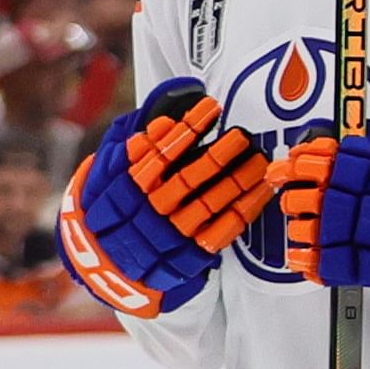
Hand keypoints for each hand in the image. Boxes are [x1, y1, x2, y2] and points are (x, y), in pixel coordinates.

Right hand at [64, 84, 275, 313]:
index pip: (162, 153)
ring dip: (239, 180)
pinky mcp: (193, 252)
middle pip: (190, 178)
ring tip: (260, 158)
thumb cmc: (114, 207)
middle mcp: (153, 209)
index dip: (187, 129)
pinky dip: (245, 208)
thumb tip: (162, 122)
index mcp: (130, 187)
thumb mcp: (109, 176)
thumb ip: (135, 149)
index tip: (210, 108)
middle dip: (218, 155)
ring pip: (211, 203)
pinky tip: (263, 189)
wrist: (106, 261)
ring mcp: (174, 233)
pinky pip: (224, 229)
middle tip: (242, 135)